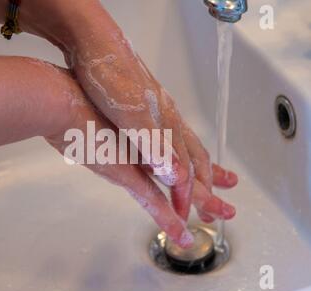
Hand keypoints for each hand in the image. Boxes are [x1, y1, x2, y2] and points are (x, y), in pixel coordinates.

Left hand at [26, 0, 237, 223]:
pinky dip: (176, 152)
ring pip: (184, 145)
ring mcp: (155, 114)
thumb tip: (177, 176)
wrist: (93, 47)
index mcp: (166, 124)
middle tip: (223, 193)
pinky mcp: (141, 109)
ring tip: (210, 174)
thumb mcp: (132, 117)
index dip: (189, 194)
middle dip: (209, 178)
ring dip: (198, 165)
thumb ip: (154, 146)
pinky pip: (167, 137)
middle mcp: (166, 120)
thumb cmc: (111, 78)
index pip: (187, 167)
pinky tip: (169, 152)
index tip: (188, 217)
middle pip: (194, 155)